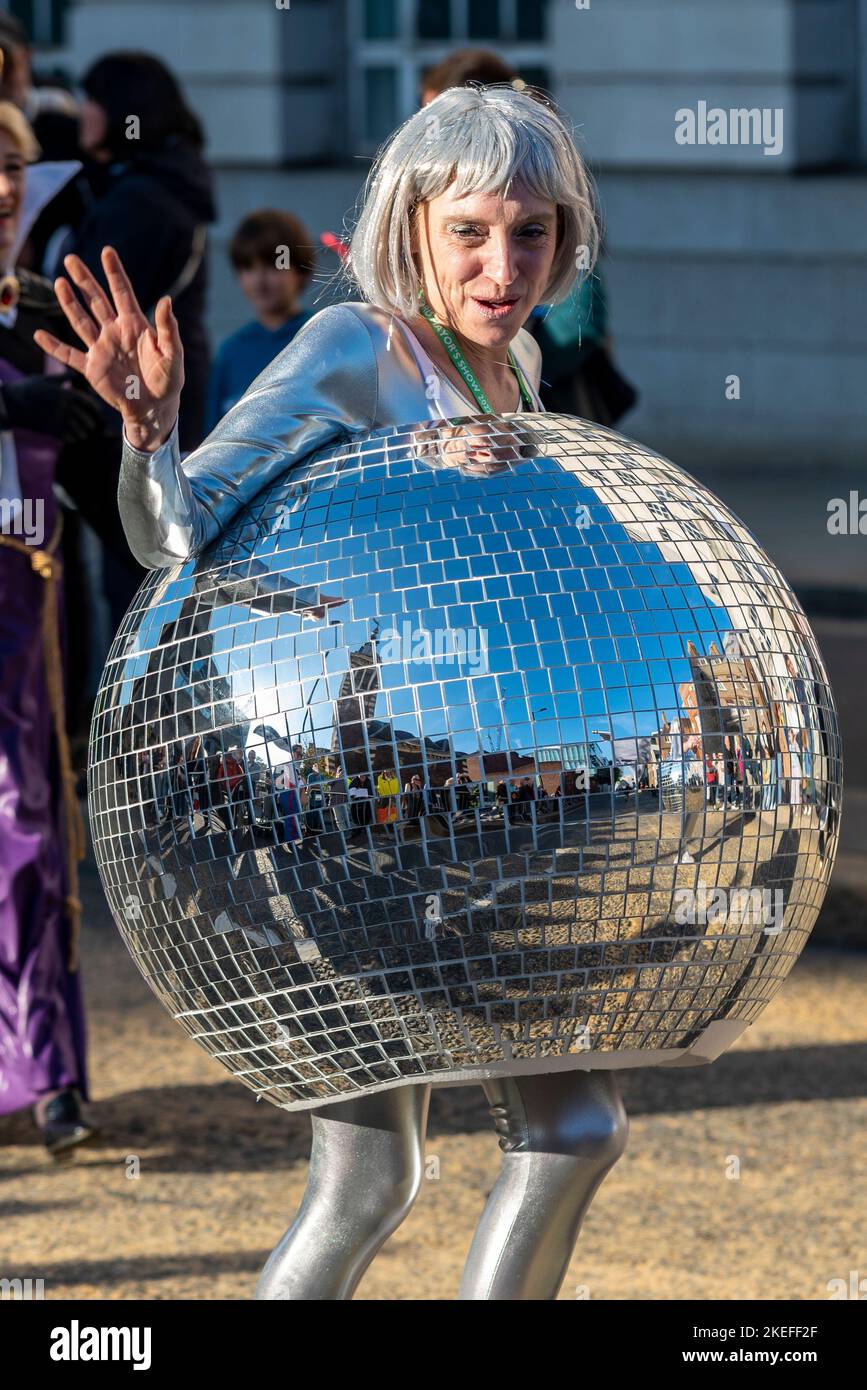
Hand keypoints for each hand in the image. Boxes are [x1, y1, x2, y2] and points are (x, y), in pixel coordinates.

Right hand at [0, 372, 104, 442]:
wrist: (10, 404)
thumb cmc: (27, 389)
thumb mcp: (44, 379)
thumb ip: (61, 378)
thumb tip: (74, 373)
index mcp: (65, 393)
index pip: (88, 402)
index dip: (95, 408)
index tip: (98, 412)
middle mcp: (64, 407)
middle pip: (86, 419)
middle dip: (91, 423)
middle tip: (92, 425)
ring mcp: (58, 420)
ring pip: (79, 430)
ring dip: (82, 433)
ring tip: (83, 433)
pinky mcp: (51, 430)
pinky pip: (68, 438)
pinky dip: (73, 438)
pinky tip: (72, 437)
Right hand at [33, 246, 183, 452]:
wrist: (156, 407)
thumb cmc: (168, 380)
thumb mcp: (173, 353)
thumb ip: (167, 328)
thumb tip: (166, 300)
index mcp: (135, 325)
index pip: (122, 293)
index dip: (114, 273)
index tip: (107, 251)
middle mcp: (115, 332)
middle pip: (96, 300)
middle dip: (85, 280)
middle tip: (71, 259)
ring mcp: (101, 348)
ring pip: (81, 321)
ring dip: (69, 303)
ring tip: (59, 283)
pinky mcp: (92, 368)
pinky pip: (69, 355)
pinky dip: (54, 347)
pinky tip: (40, 335)